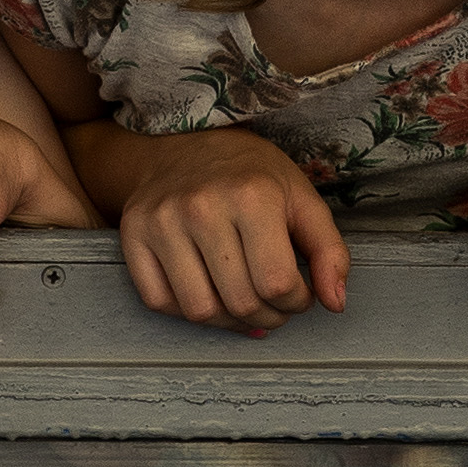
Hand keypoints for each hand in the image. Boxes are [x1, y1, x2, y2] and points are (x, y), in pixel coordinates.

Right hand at [118, 130, 346, 332]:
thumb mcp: (301, 199)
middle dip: (269, 316)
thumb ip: (329, 251)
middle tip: (274, 304)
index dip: (297, 302)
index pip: (278, 283)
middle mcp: (202, 207)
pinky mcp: (133, 235)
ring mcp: (162, 222)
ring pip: (200, 311)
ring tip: (245, 304)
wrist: (184, 144)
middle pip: (241, 302)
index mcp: (252, 195)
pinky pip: (161, 302)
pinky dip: (189, 311)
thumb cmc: (250, 175)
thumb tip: (335, 302)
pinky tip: (210, 293)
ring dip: (230, 322)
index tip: (298, 293)